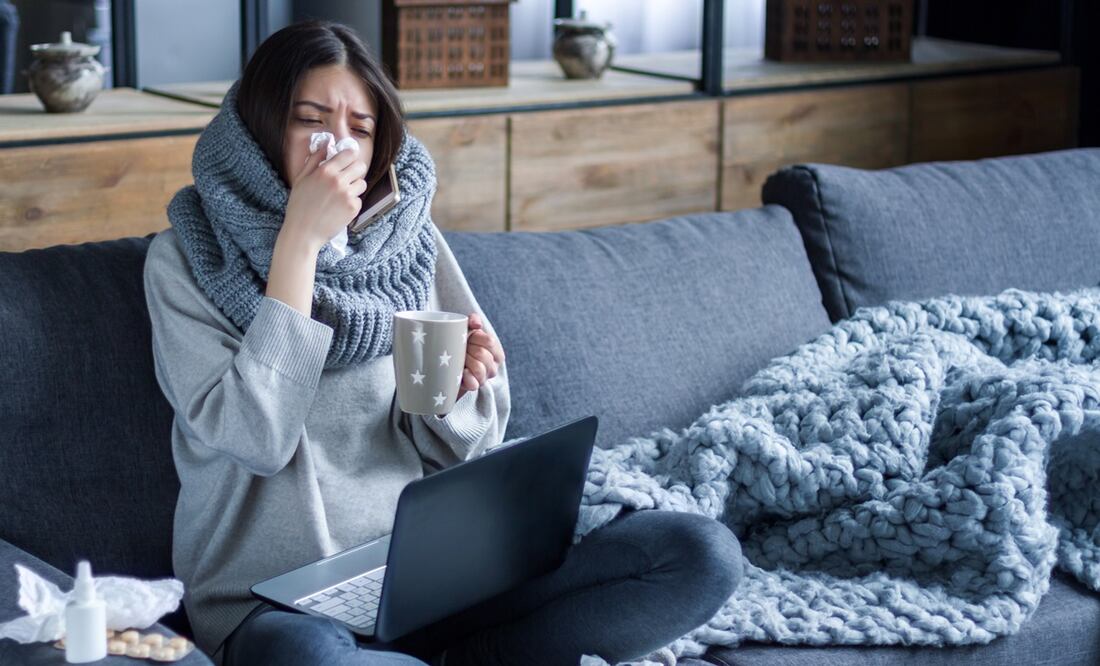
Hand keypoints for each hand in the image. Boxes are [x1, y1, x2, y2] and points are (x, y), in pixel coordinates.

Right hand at [282, 137, 367, 251]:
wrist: (303, 232)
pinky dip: (352, 203)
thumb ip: (315, 159)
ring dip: (355, 187)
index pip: (349, 154)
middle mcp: (338, 181)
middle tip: (347, 177)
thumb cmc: (299, 205)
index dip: (350, 157)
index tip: (347, 161)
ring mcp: (347, 195)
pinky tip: (339, 208)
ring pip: (362, 183)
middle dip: (355, 170)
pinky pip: (359, 200)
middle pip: (360, 166)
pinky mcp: (353, 209)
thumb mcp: (301, 179)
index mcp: (325, 171)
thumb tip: (325, 143)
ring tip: (341, 195)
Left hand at [456, 313, 504, 401]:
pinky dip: (467, 377)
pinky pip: (473, 384)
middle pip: (482, 354)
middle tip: (460, 349)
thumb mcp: (467, 330)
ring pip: (478, 368)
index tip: (467, 338)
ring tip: (459, 360)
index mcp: (496, 352)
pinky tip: (462, 372)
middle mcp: (493, 366)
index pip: (489, 342)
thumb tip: (476, 324)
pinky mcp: (474, 387)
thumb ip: (473, 321)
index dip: (475, 338)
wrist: (445, 366)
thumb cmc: (460, 346)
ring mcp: (484, 378)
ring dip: (466, 362)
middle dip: (468, 350)